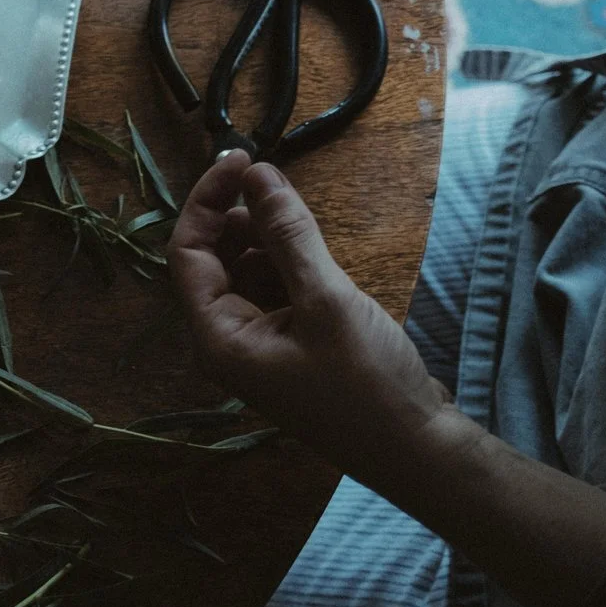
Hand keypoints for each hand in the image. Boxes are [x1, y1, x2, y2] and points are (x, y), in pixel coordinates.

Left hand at [169, 149, 455, 490]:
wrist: (418, 448)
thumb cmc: (368, 384)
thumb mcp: (326, 299)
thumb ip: (288, 234)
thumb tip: (257, 174)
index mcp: (217, 338)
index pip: (187, 253)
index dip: (206, 200)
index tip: (239, 158)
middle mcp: (227, 341)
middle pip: (212, 259)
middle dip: (235, 214)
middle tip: (271, 177)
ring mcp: (259, 344)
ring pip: (245, 270)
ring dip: (263, 234)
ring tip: (295, 207)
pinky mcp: (290, 343)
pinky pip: (273, 288)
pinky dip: (287, 260)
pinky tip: (310, 241)